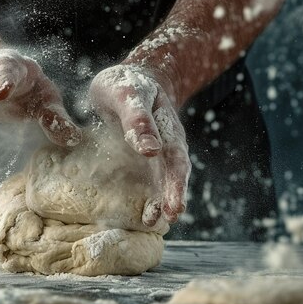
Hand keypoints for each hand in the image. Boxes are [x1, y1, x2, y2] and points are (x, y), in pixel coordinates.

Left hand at [89, 64, 190, 225]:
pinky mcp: (139, 161)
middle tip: (169, 218)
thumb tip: (151, 151)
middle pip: (173, 175)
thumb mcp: (129, 95)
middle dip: (173, 198)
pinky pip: (145, 182)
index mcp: (168, 128)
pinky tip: (141, 216)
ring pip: (161, 182)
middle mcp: (166, 145)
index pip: (176, 160)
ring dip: (160, 202)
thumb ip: (138, 119)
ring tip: (153, 223)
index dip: (175, 184)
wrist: (127, 80)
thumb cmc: (126, 84)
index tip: (174, 206)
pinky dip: (145, 198)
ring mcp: (154, 155)